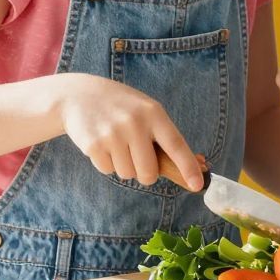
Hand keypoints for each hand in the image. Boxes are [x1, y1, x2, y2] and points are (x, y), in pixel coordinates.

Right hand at [58, 75, 203, 189]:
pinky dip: (106, 163)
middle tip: (138, 158)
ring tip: (116, 143)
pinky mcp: (93, 145)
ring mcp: (112, 134)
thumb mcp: (146, 111)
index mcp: (153, 113)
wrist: (78, 95)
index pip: (176, 145)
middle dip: (146, 174)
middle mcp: (134, 123)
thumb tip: (200, 164)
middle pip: (149, 172)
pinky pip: (108, 170)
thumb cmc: (122, 107)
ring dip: (124, 166)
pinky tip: (102, 144)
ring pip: (128, 174)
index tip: (198, 184)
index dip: (188, 167)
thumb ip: (168, 137)